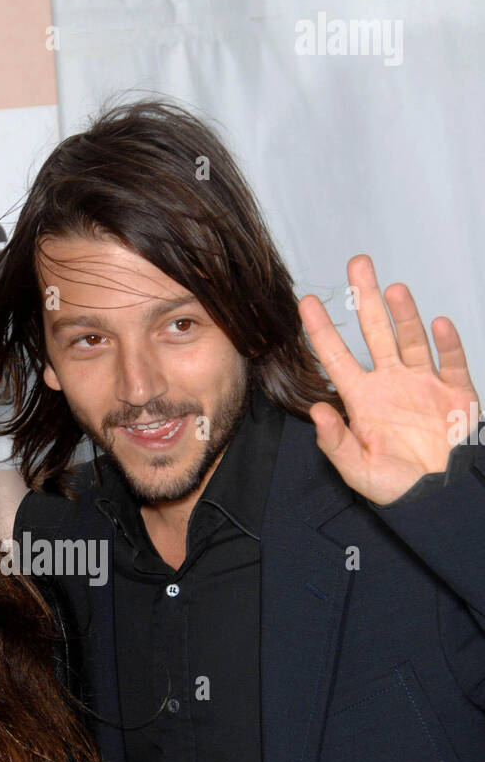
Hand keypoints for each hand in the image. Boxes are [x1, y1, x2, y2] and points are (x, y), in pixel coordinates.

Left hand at [298, 254, 477, 504]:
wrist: (439, 495)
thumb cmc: (397, 486)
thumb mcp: (358, 470)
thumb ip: (336, 443)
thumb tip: (317, 413)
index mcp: (364, 400)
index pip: (337, 357)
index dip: (322, 330)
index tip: (305, 303)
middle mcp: (392, 383)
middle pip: (375, 333)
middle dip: (365, 298)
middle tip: (357, 265)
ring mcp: (424, 383)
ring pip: (412, 339)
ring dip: (404, 314)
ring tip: (392, 289)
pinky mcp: (455, 391)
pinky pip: (452, 361)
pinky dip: (447, 342)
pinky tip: (438, 323)